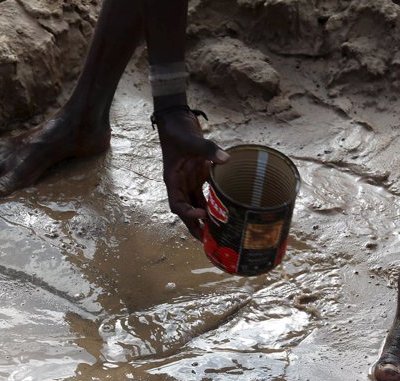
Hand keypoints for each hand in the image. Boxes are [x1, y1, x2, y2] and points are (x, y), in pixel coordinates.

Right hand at [155, 107, 228, 239]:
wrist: (177, 119)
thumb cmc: (178, 131)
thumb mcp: (191, 140)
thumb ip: (208, 149)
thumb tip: (226, 159)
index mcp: (173, 180)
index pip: (177, 204)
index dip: (188, 213)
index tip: (202, 214)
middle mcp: (180, 184)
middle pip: (186, 211)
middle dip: (196, 226)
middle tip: (209, 240)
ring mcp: (189, 181)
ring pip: (196, 205)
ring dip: (205, 219)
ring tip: (218, 233)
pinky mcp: (198, 175)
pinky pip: (204, 194)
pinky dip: (213, 203)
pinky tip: (224, 212)